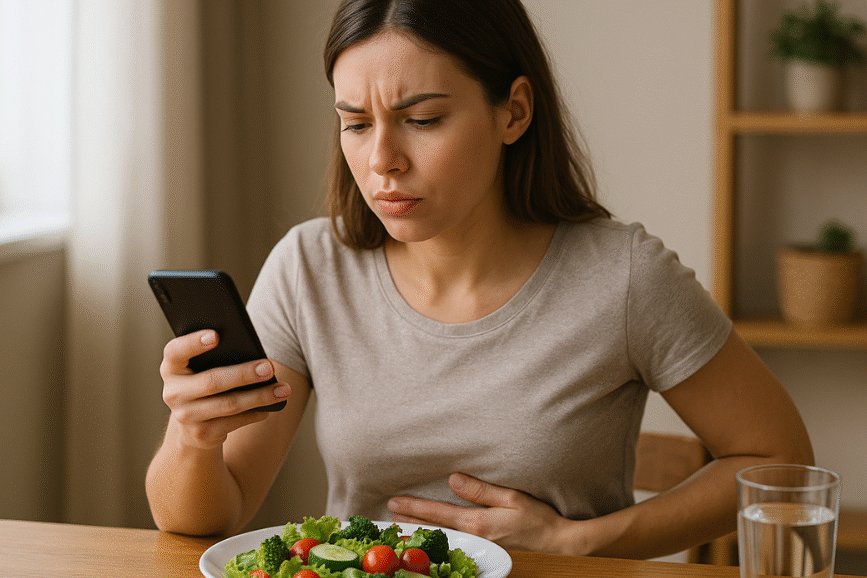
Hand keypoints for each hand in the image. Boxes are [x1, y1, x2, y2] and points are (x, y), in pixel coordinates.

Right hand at [160, 330, 290, 449]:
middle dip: (244, 374)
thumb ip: (218, 357)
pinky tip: (272, 406)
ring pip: (229, 404)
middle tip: (269, 367)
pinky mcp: (202, 435)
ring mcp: (185, 416)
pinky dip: (256, 413)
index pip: (176, 351)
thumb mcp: (203, 368)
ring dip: (260, 397)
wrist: (193, 425)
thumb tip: (254, 354)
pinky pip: (235, 422)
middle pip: (212, 381)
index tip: (216, 335)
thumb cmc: (206, 383)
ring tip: (283, 389)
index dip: (193, 342)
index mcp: (171, 368)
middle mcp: (173, 393)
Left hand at [387, 473, 578, 553]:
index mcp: (477, 522)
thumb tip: (454, 479)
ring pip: (442, 539)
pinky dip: (438, 540)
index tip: (394, 503)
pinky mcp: (485, 552)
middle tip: (388, 515)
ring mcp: (478, 548)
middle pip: (434, 529)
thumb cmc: (538, 519)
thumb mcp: (512, 497)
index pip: (438, 513)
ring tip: (401, 525)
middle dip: (410, 522)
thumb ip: (481, 490)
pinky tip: (432, 536)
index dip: (414, 507)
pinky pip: (455, 545)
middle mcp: (474, 537)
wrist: (558, 545)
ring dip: (421, 532)